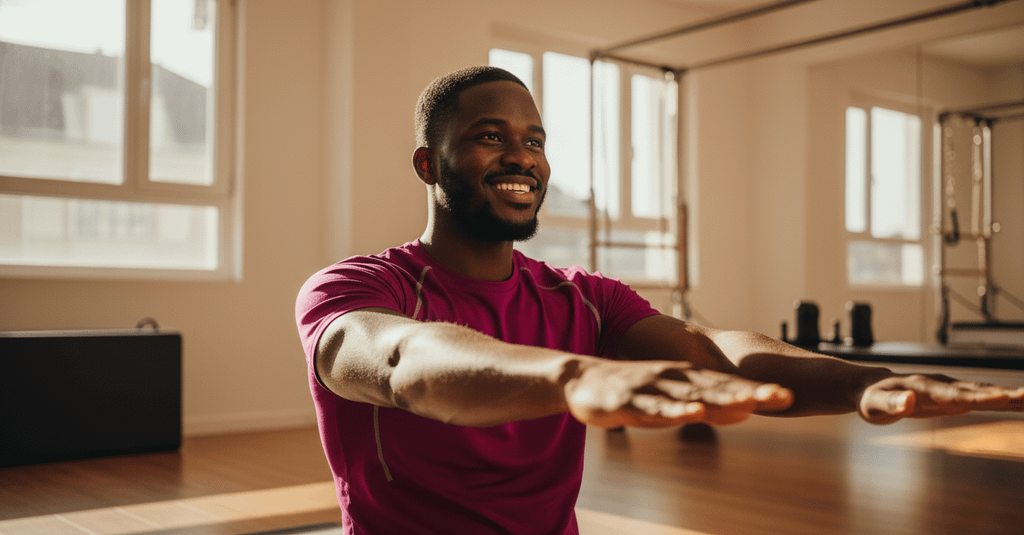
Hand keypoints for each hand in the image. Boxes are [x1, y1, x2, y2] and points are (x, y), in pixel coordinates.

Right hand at [563, 359, 793, 427]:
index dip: (759, 392)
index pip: (730, 387)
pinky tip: (693, 414)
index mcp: (688, 379)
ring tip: (750, 404)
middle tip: (784, 396)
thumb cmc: (633, 393)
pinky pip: (657, 408)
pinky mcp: (632, 401)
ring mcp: (655, 388)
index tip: (790, 397)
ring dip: (722, 400)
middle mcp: (676, 379)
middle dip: (752, 394)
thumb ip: (706, 406)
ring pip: (693, 396)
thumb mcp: (674, 401)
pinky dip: (677, 410)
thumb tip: (745, 412)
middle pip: (719, 389)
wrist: (582, 379)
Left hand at [858, 373, 1023, 424]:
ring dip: (1007, 396)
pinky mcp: (951, 398)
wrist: (870, 387)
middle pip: (976, 391)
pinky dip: (1000, 400)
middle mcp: (940, 386)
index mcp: (923, 388)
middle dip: (1003, 395)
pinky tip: (1017, 402)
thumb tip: (909, 401)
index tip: (1001, 398)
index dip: (978, 397)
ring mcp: (948, 390)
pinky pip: (980, 398)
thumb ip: (892, 403)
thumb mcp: (874, 405)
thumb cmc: (870, 399)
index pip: (955, 395)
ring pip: (982, 392)